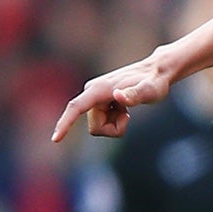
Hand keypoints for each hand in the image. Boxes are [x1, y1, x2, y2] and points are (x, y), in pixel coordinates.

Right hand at [52, 51, 176, 141]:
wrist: (156, 72)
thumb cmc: (155, 81)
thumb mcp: (151, 90)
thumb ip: (135, 94)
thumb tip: (117, 96)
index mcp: (98, 90)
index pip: (76, 107)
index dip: (65, 123)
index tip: (55, 139)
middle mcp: (92, 92)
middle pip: (94, 127)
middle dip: (112, 129)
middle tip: (128, 116)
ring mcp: (95, 98)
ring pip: (99, 127)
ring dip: (115, 125)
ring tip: (127, 111)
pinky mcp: (99, 102)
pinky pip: (103, 123)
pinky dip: (116, 121)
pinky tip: (124, 109)